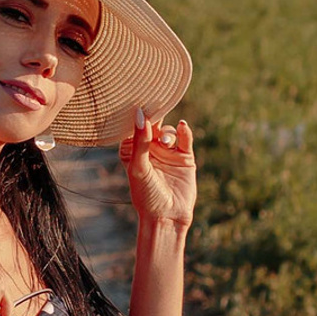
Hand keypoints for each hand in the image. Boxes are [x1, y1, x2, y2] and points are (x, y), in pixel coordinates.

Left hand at [119, 108, 196, 228]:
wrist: (167, 216)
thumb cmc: (146, 195)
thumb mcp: (139, 167)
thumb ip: (140, 141)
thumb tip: (140, 114)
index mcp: (132, 150)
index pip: (133, 127)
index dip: (136, 114)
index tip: (137, 99)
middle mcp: (149, 149)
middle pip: (152, 124)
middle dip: (154, 115)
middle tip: (155, 102)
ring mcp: (167, 152)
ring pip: (168, 131)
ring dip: (167, 132)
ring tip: (165, 142)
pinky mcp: (184, 157)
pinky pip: (184, 138)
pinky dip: (184, 130)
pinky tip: (182, 126)